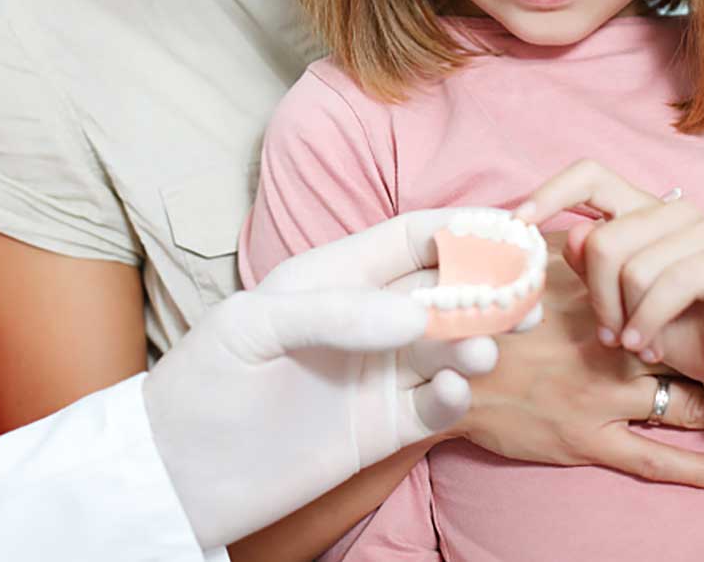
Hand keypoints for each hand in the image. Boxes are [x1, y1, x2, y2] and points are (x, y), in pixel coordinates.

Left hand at [142, 210, 498, 548]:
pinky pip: (434, 406)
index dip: (457, 230)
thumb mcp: (253, 326)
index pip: (409, 238)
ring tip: (480, 351)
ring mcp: (377, 373)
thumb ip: (333, 311)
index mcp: (334, 276)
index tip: (505, 232)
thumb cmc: (205, 379)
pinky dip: (454, 397)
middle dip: (487, 287)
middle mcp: (365, 318)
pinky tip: (455, 393)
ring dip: (474, 342)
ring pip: (447, 346)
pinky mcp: (381, 428)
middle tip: (525, 295)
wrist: (179, 472)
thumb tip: (416, 313)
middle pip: (443, 290)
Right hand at [445, 234, 703, 488]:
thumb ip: (552, 251)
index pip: (651, 290)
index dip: (684, 293)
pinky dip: (703, 470)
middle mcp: (602, 345)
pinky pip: (657, 460)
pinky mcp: (593, 441)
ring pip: (680, 402)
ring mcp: (601, 396)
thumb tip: (587, 226)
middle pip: (676, 346)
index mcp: (587, 300)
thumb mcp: (508, 272)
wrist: (439, 377)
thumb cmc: (470, 318)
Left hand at [517, 160, 703, 404]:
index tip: (519, 222)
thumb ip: (591, 267)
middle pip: (602, 239)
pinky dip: (647, 323)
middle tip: (605, 332)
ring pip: (630, 266)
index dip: (551, 193)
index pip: (589, 176)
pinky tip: (646, 346)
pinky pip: (666, 285)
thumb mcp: (620, 300)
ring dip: (624, 317)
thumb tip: (569, 237)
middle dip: (595, 296)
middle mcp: (671, 210)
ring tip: (631, 342)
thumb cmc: (675, 326)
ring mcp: (702, 231)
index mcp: (639, 209)